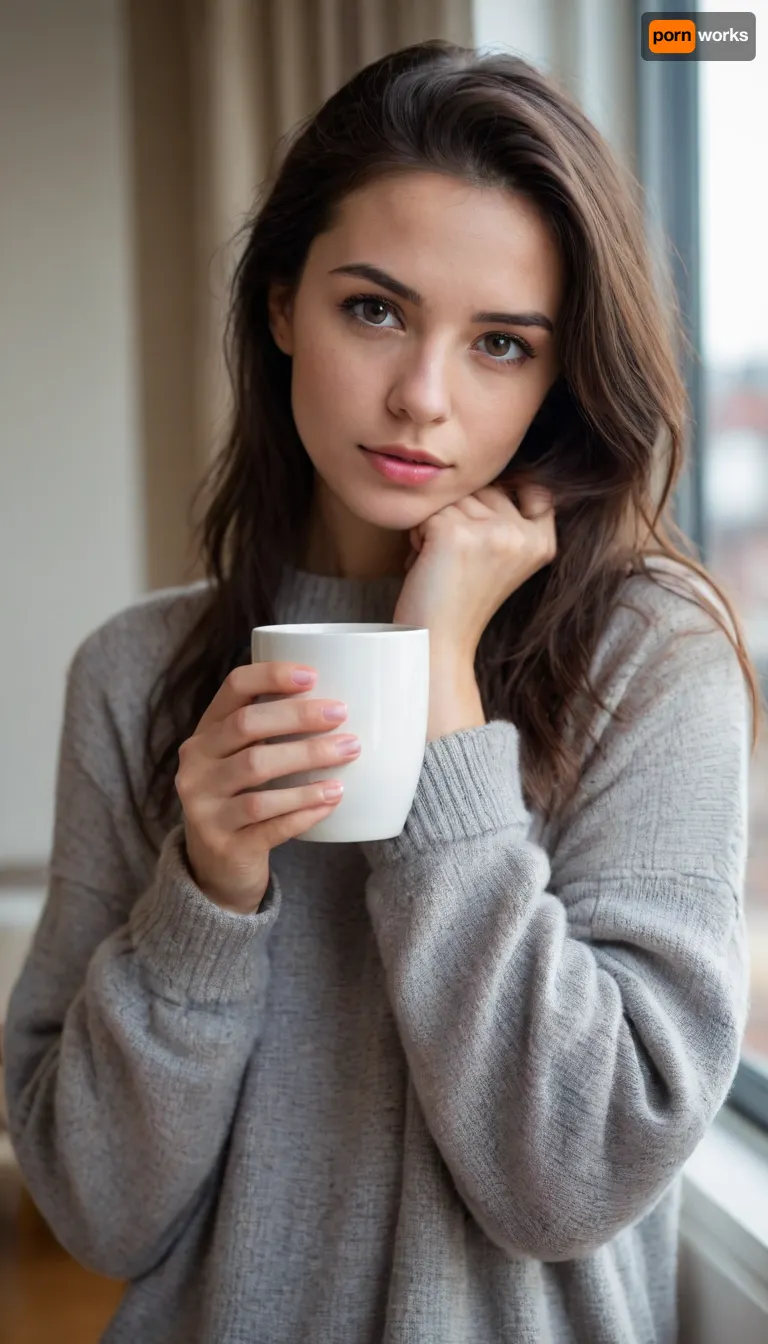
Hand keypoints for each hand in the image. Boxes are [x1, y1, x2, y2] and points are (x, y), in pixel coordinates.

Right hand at [175, 663, 360, 913]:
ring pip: (257, 773)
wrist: (215, 870)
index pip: (232, 689)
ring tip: (348, 754)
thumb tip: (337, 702)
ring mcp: (204, 806)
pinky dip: (304, 809)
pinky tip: (332, 800)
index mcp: (205, 734)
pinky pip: (269, 823)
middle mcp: (196, 766)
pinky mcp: (223, 844)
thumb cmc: (242, 801)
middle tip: (341, 715)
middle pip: (247, 726)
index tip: (313, 675)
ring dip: (308, 761)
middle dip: (299, 717)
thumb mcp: (241, 762)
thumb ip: (271, 734)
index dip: (271, 676)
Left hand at [394, 482, 556, 659]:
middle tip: (457, 561)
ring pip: (453, 500)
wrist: (438, 643)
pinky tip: (426, 566)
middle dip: (461, 516)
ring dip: (436, 526)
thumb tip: (492, 470)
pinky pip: (426, 514)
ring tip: (443, 565)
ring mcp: (492, 533)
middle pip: (483, 489)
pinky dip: (417, 538)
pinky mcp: (455, 534)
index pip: (536, 488)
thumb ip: (509, 519)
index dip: (508, 492)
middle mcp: (523, 534)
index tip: (487, 525)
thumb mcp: (503, 557)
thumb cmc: (461, 600)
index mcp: (543, 542)